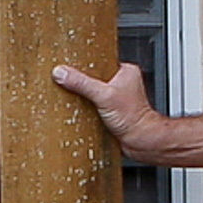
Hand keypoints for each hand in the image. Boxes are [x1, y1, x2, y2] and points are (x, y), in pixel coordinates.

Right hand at [50, 62, 165, 154]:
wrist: (140, 141)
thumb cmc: (133, 118)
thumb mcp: (103, 95)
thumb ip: (82, 83)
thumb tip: (62, 73)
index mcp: (126, 71)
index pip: (100, 61)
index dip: (84, 65)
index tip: (70, 66)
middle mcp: (122, 83)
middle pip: (94, 77)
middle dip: (82, 83)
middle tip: (71, 84)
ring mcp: (117, 98)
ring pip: (93, 92)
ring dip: (84, 97)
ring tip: (76, 98)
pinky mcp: (111, 111)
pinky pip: (94, 105)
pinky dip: (87, 108)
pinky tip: (81, 110)